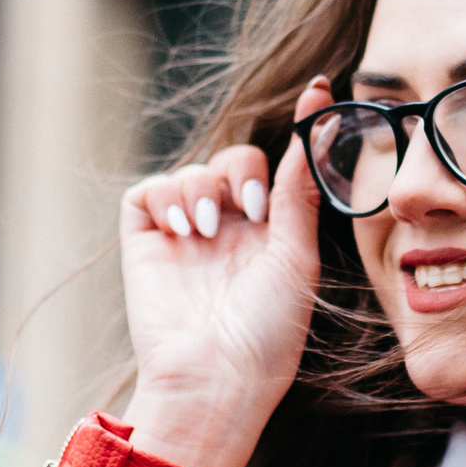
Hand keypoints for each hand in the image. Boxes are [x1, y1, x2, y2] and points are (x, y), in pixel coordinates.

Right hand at [118, 80, 334, 466]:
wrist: (215, 379)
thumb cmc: (267, 333)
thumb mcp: (296, 257)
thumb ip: (298, 192)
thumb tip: (315, 129)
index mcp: (270, 234)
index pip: (279, 168)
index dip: (297, 129)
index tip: (320, 87)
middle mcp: (228, 229)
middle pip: (234, 160)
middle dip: (242, 171)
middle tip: (250, 209)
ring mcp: (185, 235)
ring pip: (192, 172)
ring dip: (204, 189)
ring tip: (213, 231)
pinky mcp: (145, 242)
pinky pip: (148, 193)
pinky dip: (167, 199)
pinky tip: (185, 231)